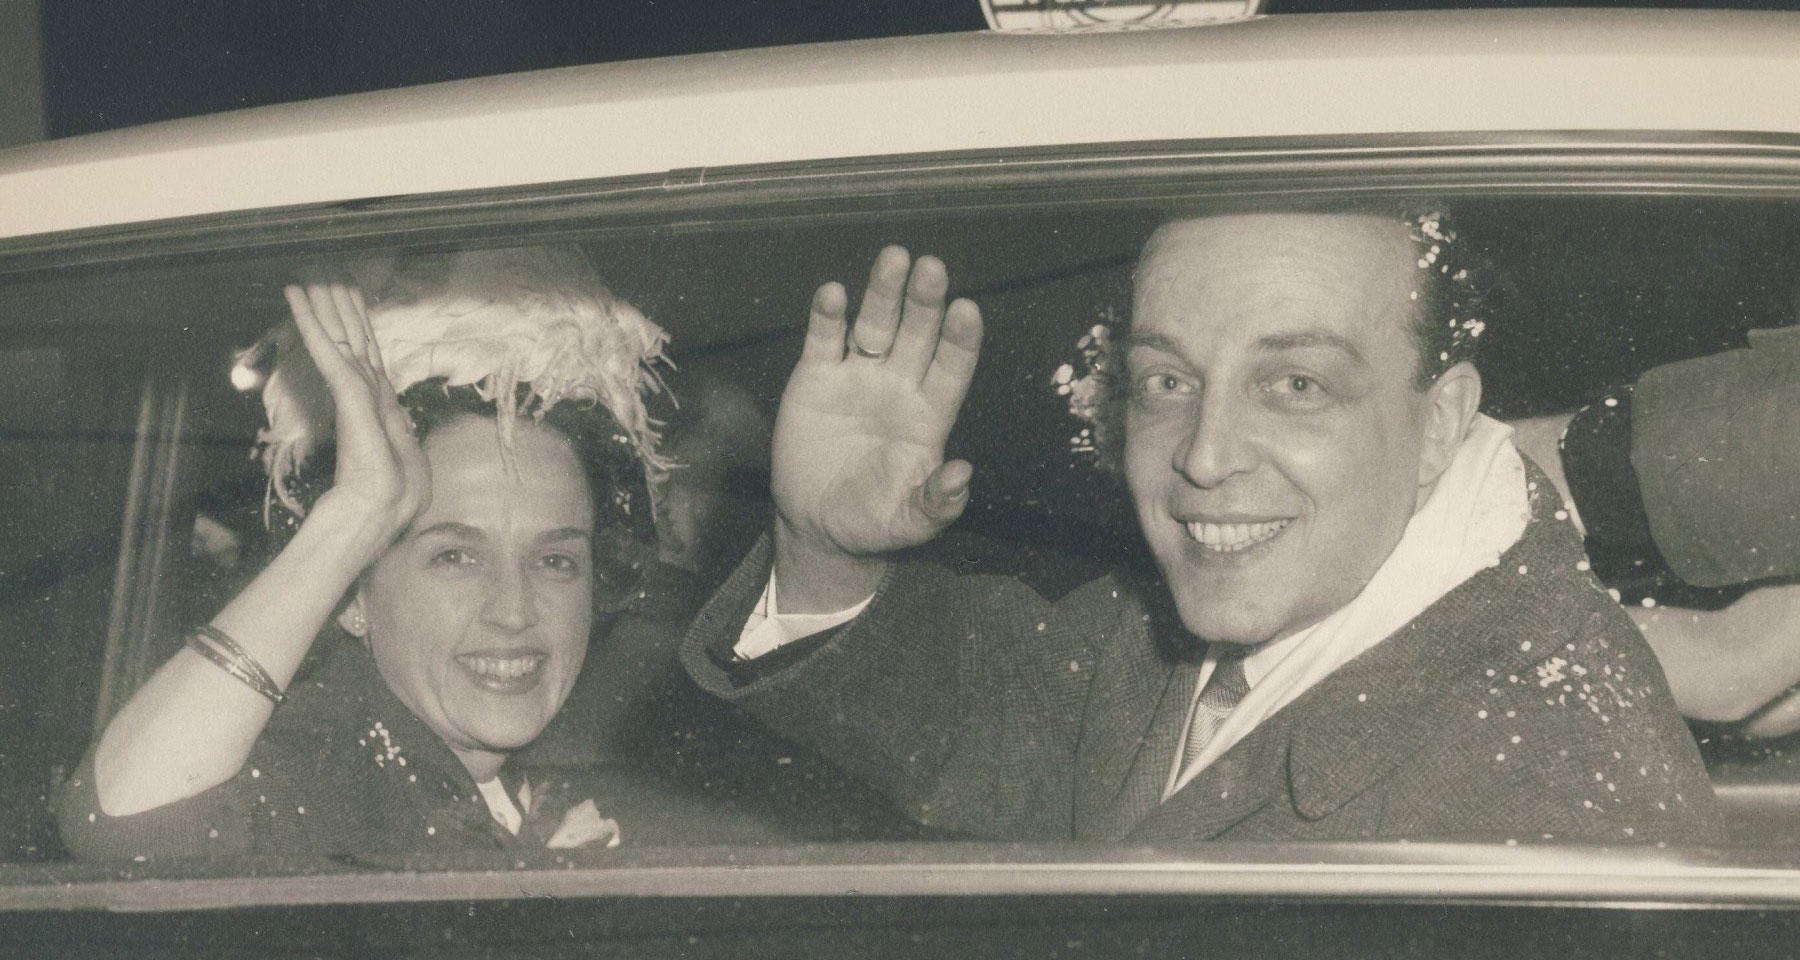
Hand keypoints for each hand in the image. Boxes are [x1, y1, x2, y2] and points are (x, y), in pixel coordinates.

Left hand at [283, 282, 429, 553]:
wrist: (377, 506)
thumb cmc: (384, 492)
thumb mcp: (387, 454)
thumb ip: (382, 431)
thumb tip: (380, 429)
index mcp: (381, 400)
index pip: (366, 351)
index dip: (358, 321)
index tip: (347, 297)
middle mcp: (373, 385)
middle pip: (357, 332)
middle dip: (345, 300)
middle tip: (334, 268)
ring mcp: (362, 384)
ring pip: (341, 330)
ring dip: (328, 298)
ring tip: (318, 269)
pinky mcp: (348, 388)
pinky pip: (323, 345)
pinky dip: (308, 317)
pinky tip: (295, 293)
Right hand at [771, 247, 982, 568]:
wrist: (817, 527)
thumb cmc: (875, 522)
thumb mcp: (911, 521)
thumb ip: (938, 501)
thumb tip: (965, 474)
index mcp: (930, 413)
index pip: (952, 367)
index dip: (961, 339)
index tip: (967, 310)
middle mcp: (899, 384)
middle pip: (917, 332)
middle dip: (925, 300)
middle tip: (932, 268)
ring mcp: (857, 376)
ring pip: (875, 323)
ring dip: (884, 292)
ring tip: (894, 259)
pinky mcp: (815, 377)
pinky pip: (825, 339)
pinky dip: (827, 315)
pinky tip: (833, 293)